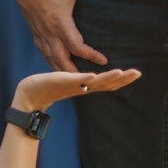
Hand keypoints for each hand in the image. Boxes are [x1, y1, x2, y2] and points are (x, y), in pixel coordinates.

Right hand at [7, 0, 107, 70]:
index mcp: (60, 22)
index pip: (76, 45)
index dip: (90, 55)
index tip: (103, 60)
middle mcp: (49, 32)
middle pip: (61, 58)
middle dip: (73, 72)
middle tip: (86, 82)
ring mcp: (40, 32)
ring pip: (50, 57)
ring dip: (60, 69)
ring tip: (70, 80)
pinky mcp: (34, 31)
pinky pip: (43, 50)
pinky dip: (50, 60)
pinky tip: (54, 64)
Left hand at [11, 68, 140, 114]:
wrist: (29, 95)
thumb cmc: (48, 86)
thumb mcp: (69, 80)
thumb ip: (81, 78)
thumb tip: (91, 73)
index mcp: (85, 86)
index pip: (108, 83)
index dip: (123, 79)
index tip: (137, 73)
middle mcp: (82, 88)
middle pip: (106, 84)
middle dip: (123, 79)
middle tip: (137, 73)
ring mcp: (72, 85)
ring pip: (94, 82)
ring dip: (108, 77)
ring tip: (121, 72)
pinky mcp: (61, 82)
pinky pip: (75, 81)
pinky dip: (84, 78)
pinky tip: (93, 75)